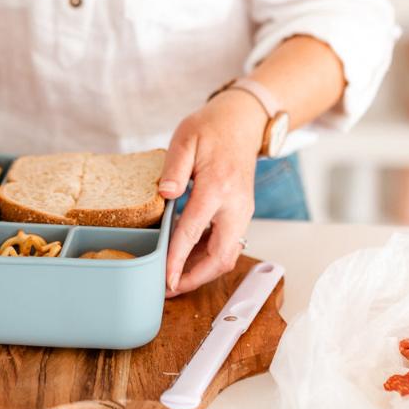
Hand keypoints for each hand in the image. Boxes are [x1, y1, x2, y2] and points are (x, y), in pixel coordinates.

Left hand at [159, 91, 266, 295]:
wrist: (243, 120)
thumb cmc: (212, 127)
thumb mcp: (185, 139)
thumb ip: (173, 168)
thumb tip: (165, 194)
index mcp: (218, 188)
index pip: (194, 231)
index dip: (177, 259)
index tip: (164, 278)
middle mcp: (236, 205)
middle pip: (221, 256)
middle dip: (195, 278)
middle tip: (168, 287)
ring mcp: (242, 211)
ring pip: (227, 255)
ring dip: (202, 272)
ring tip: (173, 279)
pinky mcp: (241, 213)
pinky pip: (227, 244)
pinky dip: (208, 258)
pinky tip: (186, 260)